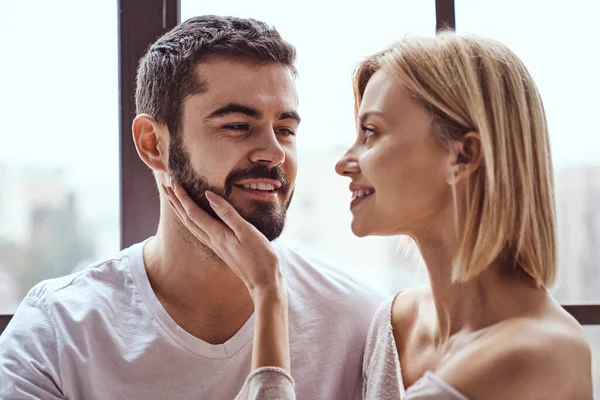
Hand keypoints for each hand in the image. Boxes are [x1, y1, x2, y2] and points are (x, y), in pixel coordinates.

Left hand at [163, 182, 283, 297]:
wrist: (263, 282)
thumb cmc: (260, 256)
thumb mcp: (247, 231)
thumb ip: (227, 213)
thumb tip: (208, 195)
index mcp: (217, 234)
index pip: (193, 212)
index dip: (182, 197)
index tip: (174, 182)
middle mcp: (212, 240)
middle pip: (187, 218)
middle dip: (176, 201)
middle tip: (165, 186)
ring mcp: (215, 246)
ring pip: (191, 225)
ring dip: (180, 211)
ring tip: (173, 199)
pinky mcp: (221, 249)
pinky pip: (199, 231)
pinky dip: (191, 220)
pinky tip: (193, 219)